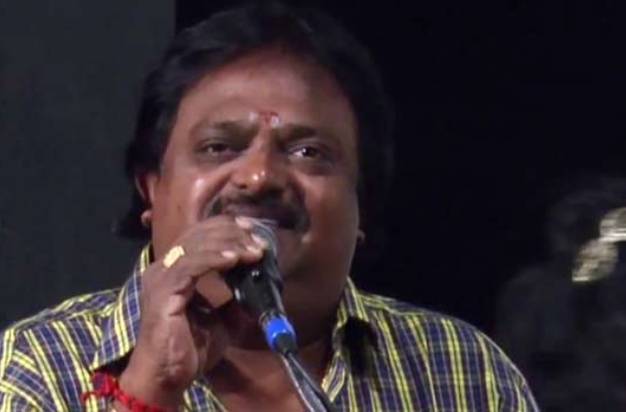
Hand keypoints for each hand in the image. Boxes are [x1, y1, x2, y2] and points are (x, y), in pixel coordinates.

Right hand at [118, 216, 266, 408]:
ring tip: (254, 251)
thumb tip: (257, 285)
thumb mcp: (221, 320)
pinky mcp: (163, 291)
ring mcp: (161, 277)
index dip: (226, 228)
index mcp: (174, 270)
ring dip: (229, 245)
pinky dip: (214, 259)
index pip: (199, 235)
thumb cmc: (190, 349)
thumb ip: (234, 299)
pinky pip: (190, 265)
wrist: (168, 377)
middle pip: (198, 234)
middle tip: (259, 240)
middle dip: (232, 233)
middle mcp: (164, 268)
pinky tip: (234, 259)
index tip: (252, 229)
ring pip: (196, 245)